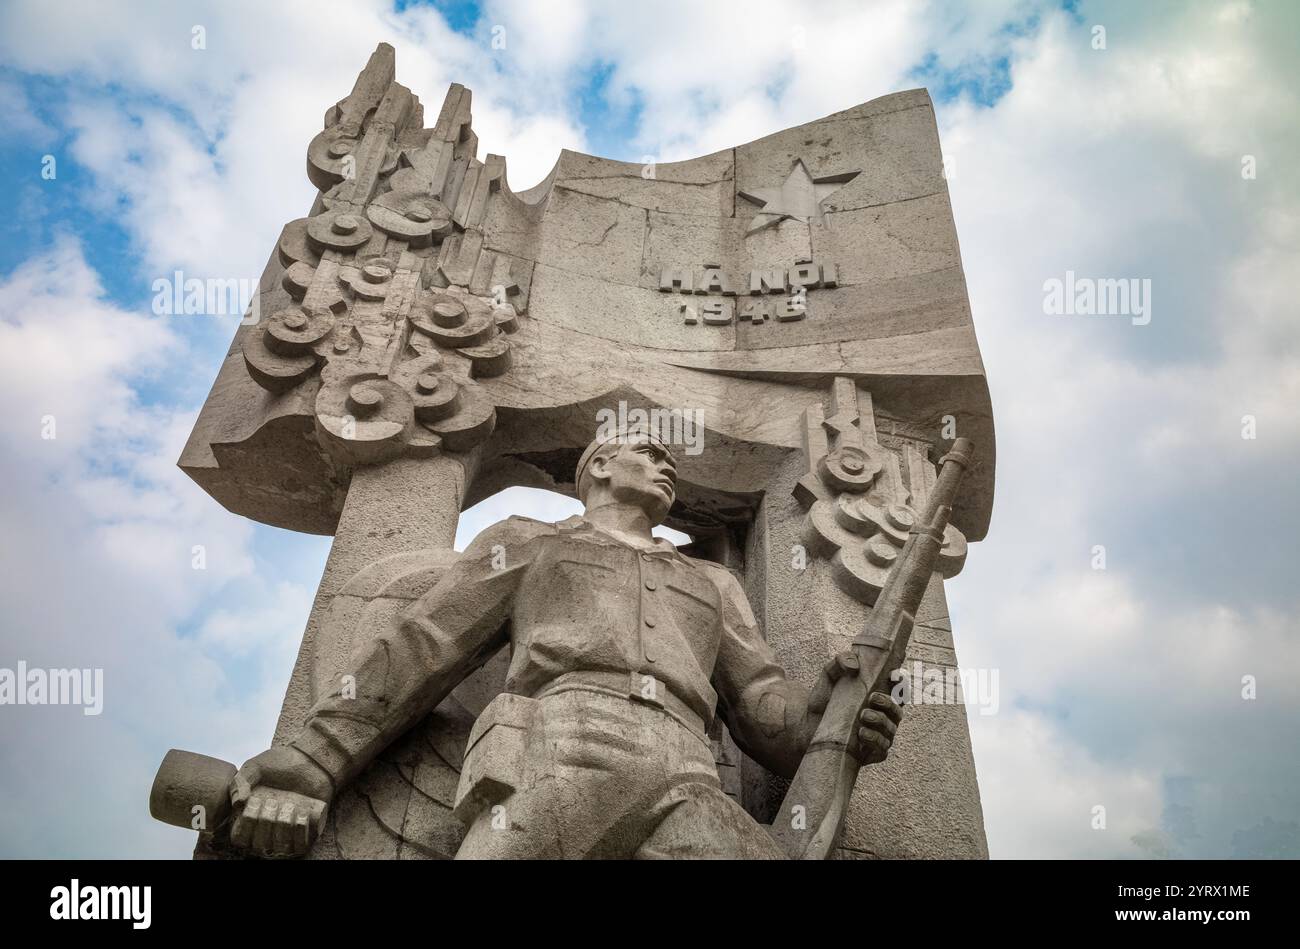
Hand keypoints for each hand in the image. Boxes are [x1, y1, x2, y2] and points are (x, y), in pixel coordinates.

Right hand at [228, 746, 332, 857]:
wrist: (312, 759)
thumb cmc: (280, 763)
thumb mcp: (254, 767)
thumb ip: (239, 782)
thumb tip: (238, 803)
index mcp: (250, 818)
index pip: (240, 838)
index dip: (246, 824)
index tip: (255, 802)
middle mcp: (268, 829)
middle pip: (260, 844)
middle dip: (267, 820)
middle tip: (274, 800)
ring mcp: (288, 832)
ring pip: (280, 846)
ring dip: (285, 823)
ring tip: (291, 803)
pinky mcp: (307, 832)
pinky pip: (300, 846)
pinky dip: (301, 829)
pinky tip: (304, 811)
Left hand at [807, 651, 902, 765]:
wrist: (807, 728)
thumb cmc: (823, 701)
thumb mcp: (828, 678)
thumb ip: (839, 662)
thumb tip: (855, 666)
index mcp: (878, 696)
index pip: (899, 688)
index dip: (902, 681)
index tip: (893, 676)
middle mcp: (883, 715)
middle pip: (898, 710)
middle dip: (889, 703)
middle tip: (872, 697)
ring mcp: (880, 734)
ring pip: (890, 728)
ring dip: (880, 721)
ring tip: (863, 716)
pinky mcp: (873, 752)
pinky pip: (881, 747)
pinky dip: (874, 740)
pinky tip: (861, 734)